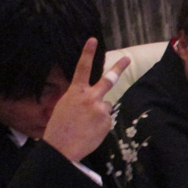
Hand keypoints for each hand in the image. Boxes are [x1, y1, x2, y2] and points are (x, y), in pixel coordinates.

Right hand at [43, 38, 129, 162]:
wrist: (62, 148)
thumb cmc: (59, 128)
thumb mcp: (63, 106)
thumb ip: (78, 98)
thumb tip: (91, 99)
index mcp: (75, 92)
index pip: (82, 68)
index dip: (88, 53)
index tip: (93, 40)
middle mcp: (90, 97)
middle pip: (108, 80)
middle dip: (119, 68)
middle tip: (127, 59)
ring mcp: (100, 109)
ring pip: (105, 106)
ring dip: (99, 112)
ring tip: (86, 124)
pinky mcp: (107, 121)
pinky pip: (106, 119)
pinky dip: (100, 124)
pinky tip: (90, 131)